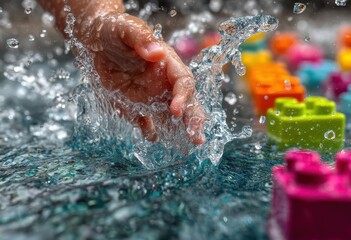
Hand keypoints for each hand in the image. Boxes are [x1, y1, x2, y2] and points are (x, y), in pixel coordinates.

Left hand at [83, 12, 205, 143]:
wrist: (95, 40)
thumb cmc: (114, 30)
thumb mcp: (126, 29)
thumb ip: (141, 39)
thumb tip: (156, 53)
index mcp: (166, 63)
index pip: (183, 81)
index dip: (183, 96)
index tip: (176, 110)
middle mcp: (163, 82)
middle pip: (184, 102)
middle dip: (193, 120)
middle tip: (198, 138)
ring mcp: (150, 96)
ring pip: (169, 117)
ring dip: (178, 132)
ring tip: (186, 149)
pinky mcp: (135, 105)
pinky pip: (145, 122)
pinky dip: (150, 132)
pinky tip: (153, 139)